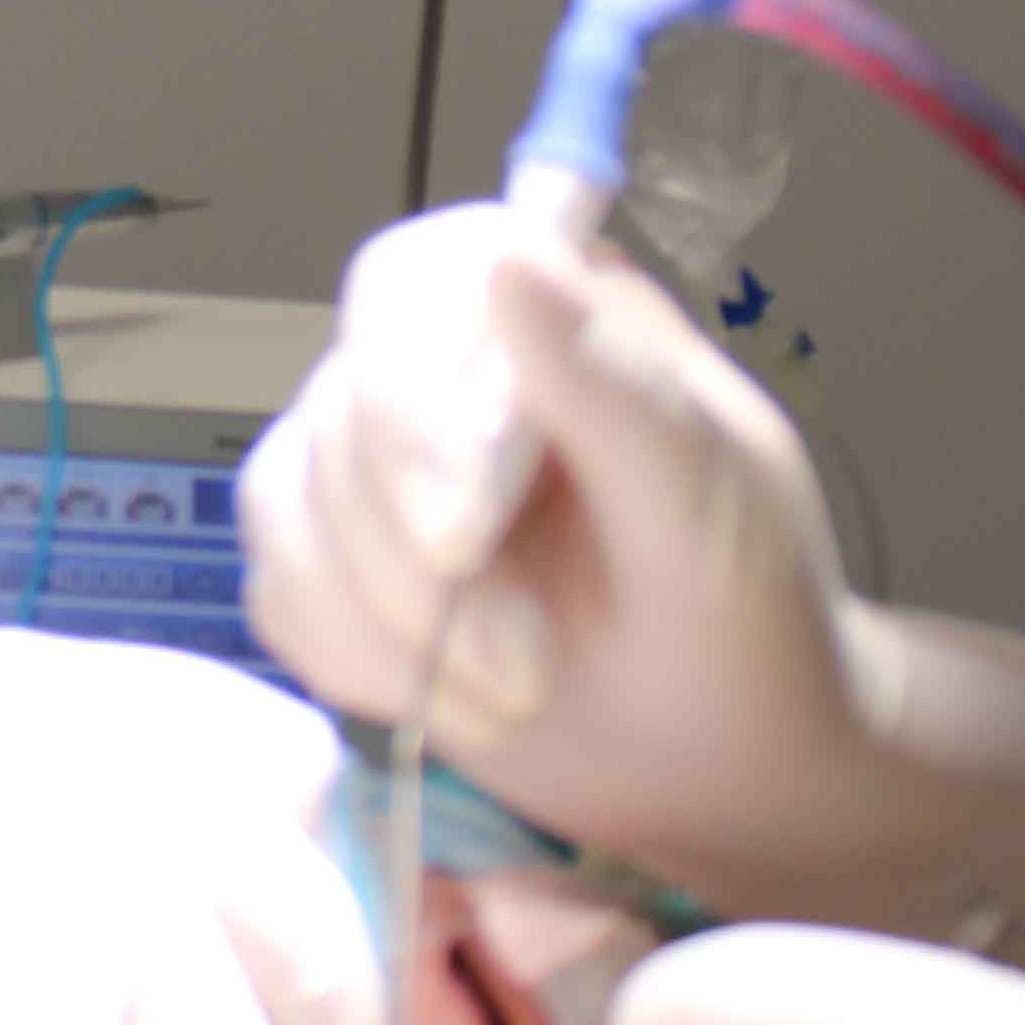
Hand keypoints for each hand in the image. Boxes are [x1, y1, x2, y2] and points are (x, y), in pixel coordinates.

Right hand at [240, 212, 1024, 966]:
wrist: (721, 763)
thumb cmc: (745, 616)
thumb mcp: (710, 507)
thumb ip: (616, 387)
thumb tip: (507, 261)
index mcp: (552, 306)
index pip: (410, 286)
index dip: (409, 405)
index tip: (460, 541)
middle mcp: (448, 362)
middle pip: (339, 412)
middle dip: (418, 568)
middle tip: (527, 670)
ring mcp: (378, 461)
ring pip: (288, 505)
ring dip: (394, 630)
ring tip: (520, 689)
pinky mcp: (337, 559)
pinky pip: (280, 592)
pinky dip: (357, 665)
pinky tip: (455, 699)